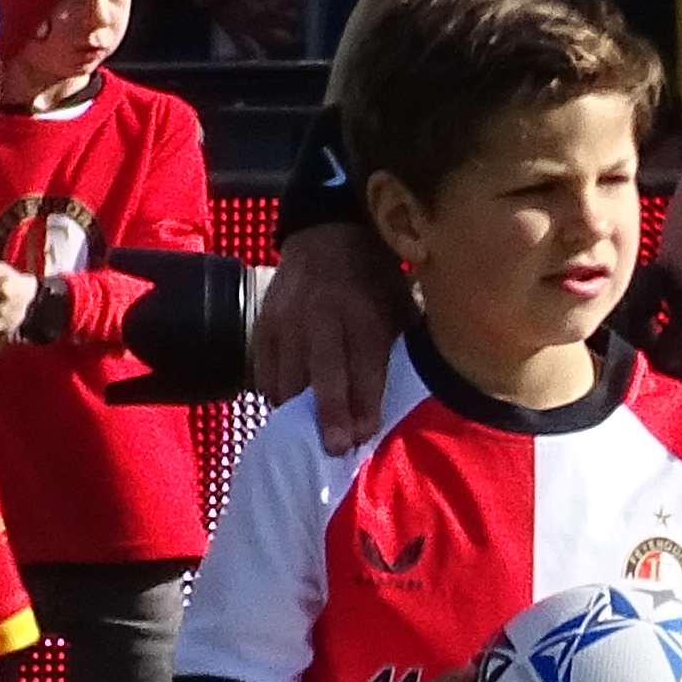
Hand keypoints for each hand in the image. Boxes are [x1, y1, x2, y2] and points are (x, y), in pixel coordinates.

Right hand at [258, 222, 400, 455]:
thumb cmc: (374, 277)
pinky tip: (289, 415)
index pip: (365, 362)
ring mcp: (287, 321)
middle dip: (330, 412)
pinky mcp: (263, 326)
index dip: (365, 400)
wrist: (326, 233)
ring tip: (308, 444)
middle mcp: (322, 315)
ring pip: (289, 376)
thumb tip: (418, 396)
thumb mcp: (399, 300)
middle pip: (324, 371)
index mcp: (364, 310)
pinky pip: (266, 371)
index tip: (365, 433)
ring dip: (299, 413)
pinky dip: (277, 395)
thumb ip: (403, 345)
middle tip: (334, 449)